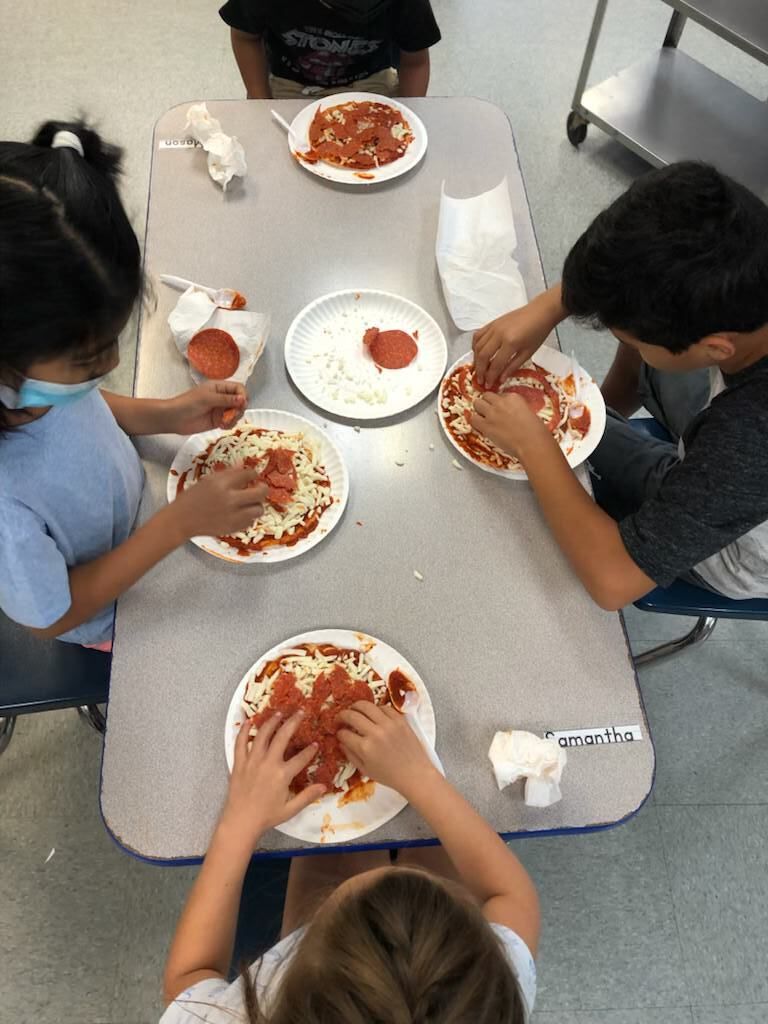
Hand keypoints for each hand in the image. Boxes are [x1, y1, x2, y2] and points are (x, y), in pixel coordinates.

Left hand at [166, 381, 246, 433]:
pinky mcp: (218, 421)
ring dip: (234, 418)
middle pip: (241, 402)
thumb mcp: (208, 398)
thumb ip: (227, 399)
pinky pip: (231, 422)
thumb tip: (243, 399)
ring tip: (224, 422)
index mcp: (220, 387)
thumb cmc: (188, 403)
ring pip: (237, 413)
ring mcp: (221, 409)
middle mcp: (222, 397)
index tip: (241, 404)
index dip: (243, 396)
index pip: (239, 388)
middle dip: (239, 409)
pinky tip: (221, 426)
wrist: (174, 418)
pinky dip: (229, 425)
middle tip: (231, 415)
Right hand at [171, 465, 267, 538]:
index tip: (252, 475)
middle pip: (260, 493)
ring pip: (259, 509)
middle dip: (263, 489)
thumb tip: (243, 464)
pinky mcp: (233, 528)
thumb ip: (228, 473)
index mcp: (222, 484)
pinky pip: (251, 522)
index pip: (249, 474)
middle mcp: (230, 499)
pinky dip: (248, 517)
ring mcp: (233, 516)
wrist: (181, 520)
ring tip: (249, 503)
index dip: (253, 474)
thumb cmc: (192, 498)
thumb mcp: (208, 480)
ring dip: (256, 505)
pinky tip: (240, 513)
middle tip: (260, 488)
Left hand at [219, 712, 325, 845]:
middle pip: (283, 736)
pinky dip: (244, 731)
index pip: (301, 757)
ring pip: (263, 734)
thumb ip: (307, 796)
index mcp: (283, 775)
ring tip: (279, 712)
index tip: (315, 743)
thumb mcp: (290, 809)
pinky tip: (248, 721)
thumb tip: (324, 786)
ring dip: (272, 721)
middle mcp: (268, 763)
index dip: (310, 750)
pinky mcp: (239, 763)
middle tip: (300, 712)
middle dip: (294, 722)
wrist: (240, 822)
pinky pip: (240, 742)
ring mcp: (252, 761)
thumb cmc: (266, 817)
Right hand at [337, 702, 437, 798]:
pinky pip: (383, 707)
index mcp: (365, 748)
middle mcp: (375, 733)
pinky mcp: (400, 720)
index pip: (344, 733)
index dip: (339, 732)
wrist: (415, 774)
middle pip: (352, 715)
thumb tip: (341, 741)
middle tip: (341, 718)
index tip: (339, 732)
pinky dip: (376, 709)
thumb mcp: (365, 770)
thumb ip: (350, 755)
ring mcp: (388, 724)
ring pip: (366, 706)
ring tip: (354, 710)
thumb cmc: (390, 776)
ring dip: (356, 707)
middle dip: (342, 715)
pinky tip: (374, 714)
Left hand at [471, 392, 548, 459]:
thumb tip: (510, 414)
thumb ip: (517, 409)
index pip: (500, 395)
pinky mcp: (486, 426)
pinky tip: (480, 427)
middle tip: (489, 412)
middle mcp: (501, 402)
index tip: (501, 410)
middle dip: (487, 403)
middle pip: (486, 396)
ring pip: (477, 404)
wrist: (532, 443)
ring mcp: (492, 413)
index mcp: (513, 397)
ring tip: (483, 418)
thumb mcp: (528, 412)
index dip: (499, 403)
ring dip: (479, 410)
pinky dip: (475, 422)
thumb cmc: (536, 431)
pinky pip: (473, 419)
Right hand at [473, 285, 566, 389]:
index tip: (488, 385)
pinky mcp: (492, 322)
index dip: (490, 377)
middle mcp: (499, 334)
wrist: (541, 312)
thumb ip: (513, 366)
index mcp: (511, 342)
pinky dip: (475, 345)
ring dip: (476, 359)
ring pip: (478, 346)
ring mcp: (494, 327)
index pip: (496, 364)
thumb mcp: (528, 353)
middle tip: (480, 380)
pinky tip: (477, 353)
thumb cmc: (538, 332)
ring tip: (478, 369)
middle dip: (480, 370)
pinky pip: (478, 335)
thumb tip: (501, 379)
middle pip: (483, 355)